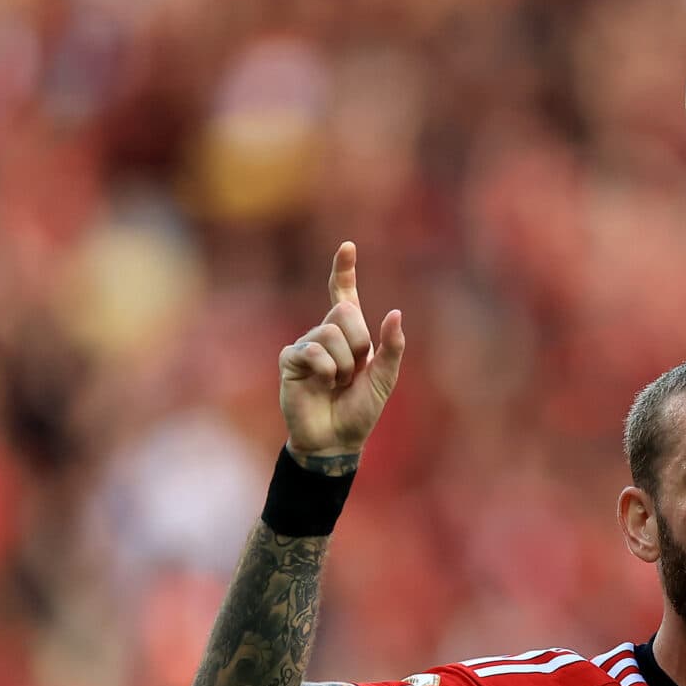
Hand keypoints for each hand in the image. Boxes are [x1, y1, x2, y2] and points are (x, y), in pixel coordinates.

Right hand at [277, 242, 404, 462]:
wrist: (336, 439)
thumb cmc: (359, 411)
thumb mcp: (384, 380)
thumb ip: (392, 348)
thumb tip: (395, 313)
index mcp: (350, 336)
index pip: (344, 296)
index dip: (344, 271)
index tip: (348, 246)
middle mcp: (325, 334)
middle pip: (346, 313)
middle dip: (359, 344)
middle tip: (354, 373)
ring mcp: (305, 345)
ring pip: (330, 333)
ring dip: (344, 364)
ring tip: (337, 383)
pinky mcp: (290, 360)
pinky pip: (313, 352)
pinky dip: (326, 371)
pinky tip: (322, 385)